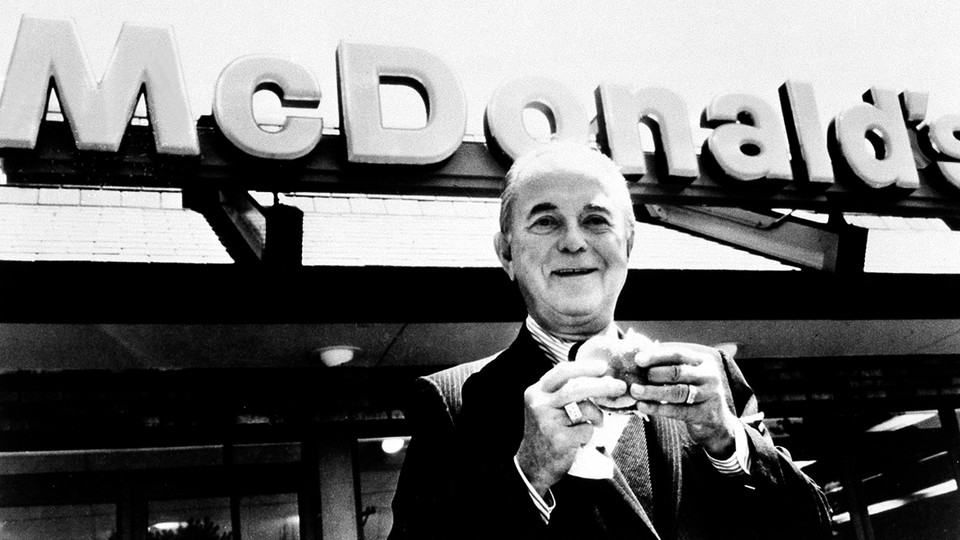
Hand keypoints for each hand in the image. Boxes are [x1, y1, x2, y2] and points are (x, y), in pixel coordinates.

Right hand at [516, 359, 626, 495]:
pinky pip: (586, 429)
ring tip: (598, 422)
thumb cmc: (547, 432)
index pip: (562, 371)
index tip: (602, 366)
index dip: (584, 367)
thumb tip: (598, 378)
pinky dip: (590, 434)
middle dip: (602, 385)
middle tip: (619, 386)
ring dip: (598, 415)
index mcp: (536, 392)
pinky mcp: (559, 439)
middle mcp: (540, 404)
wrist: (533, 465)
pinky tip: (581, 440)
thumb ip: (563, 392)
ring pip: (585, 409)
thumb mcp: (546, 407)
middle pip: (576, 388)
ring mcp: (548, 422)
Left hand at [629, 343, 738, 457]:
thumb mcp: (689, 376)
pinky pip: (677, 410)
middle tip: (635, 378)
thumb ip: (671, 365)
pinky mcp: (706, 414)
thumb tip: (641, 354)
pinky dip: (657, 408)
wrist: (718, 423)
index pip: (678, 354)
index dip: (656, 356)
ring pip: (677, 392)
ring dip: (652, 391)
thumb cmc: (695, 393)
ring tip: (635, 392)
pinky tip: (643, 406)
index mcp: (704, 361)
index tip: (638, 360)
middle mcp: (710, 375)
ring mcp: (710, 395)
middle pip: (678, 372)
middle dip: (654, 374)